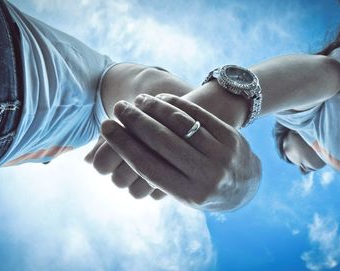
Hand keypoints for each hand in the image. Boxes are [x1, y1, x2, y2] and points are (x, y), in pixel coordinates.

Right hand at [86, 94, 260, 210]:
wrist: (246, 185)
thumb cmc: (201, 187)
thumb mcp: (180, 190)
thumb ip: (148, 172)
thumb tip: (93, 161)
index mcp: (189, 194)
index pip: (148, 166)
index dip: (123, 145)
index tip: (106, 128)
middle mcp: (207, 176)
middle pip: (162, 142)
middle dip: (136, 122)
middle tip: (118, 108)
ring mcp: (223, 155)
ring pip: (180, 125)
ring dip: (154, 109)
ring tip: (137, 101)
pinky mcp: (232, 137)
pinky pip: (198, 115)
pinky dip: (176, 105)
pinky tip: (160, 99)